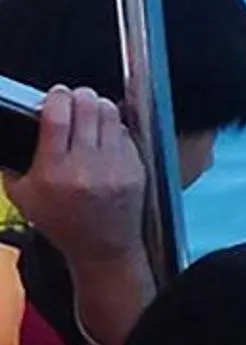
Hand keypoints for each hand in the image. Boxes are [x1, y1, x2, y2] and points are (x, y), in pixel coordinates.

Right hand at [1, 87, 150, 270]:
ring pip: (110, 115)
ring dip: (98, 108)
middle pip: (88, 107)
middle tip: (73, 101)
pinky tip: (104, 137)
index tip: (55, 95)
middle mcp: (87, 168)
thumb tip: (9, 125)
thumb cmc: (61, 223)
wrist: (102, 250)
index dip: (57, 96)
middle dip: (78, 97)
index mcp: (55, 171)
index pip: (58, 115)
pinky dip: (113, 129)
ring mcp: (115, 169)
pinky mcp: (135, 172)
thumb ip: (12, 160)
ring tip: (90, 114)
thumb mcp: (21, 194)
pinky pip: (125, 133)